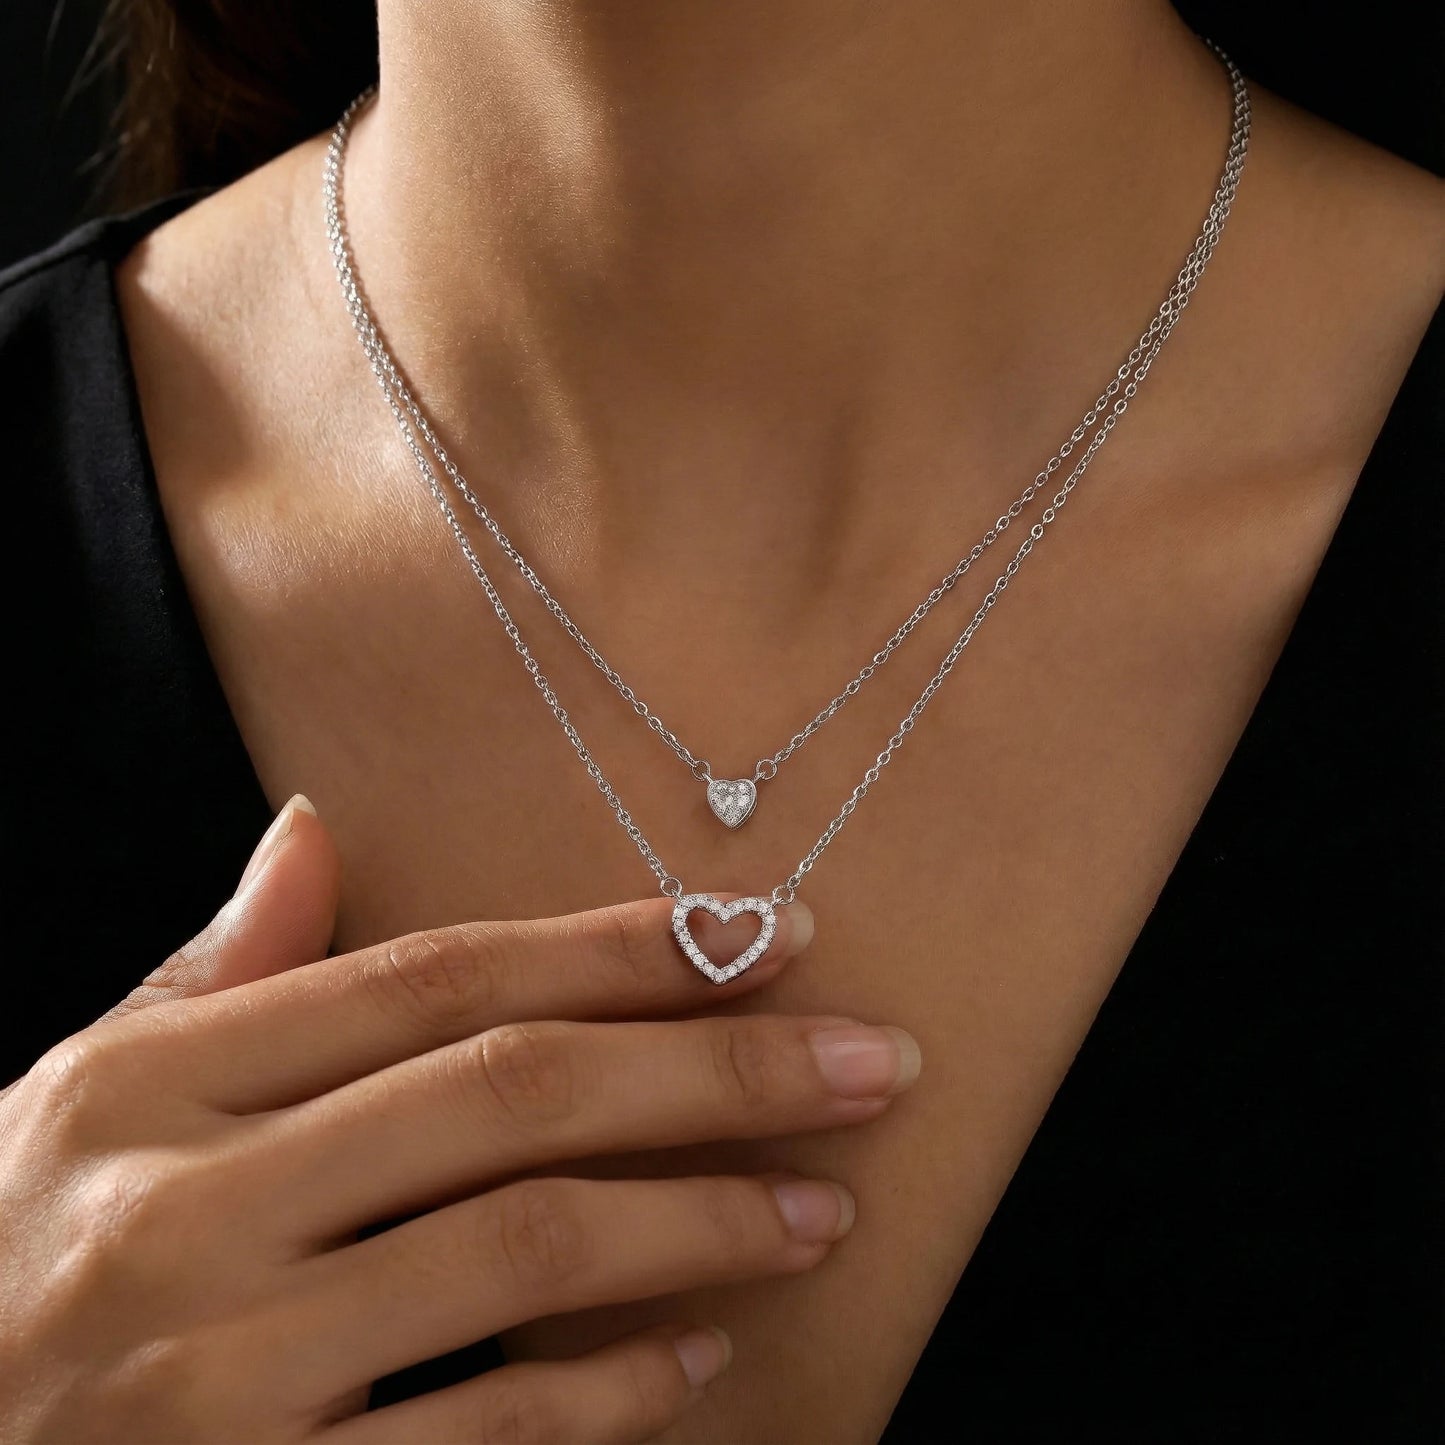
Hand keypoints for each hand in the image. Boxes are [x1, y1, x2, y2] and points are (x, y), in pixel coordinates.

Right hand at [0, 797, 920, 1443]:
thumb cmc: (0, 1276)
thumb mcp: (75, 1107)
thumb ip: (215, 977)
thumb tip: (312, 829)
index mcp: (153, 1085)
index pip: (441, 977)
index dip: (623, 949)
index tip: (767, 934)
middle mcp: (186, 1208)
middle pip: (514, 1093)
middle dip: (717, 1069)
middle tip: (869, 1059)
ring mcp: (214, 1374)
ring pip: (525, 1251)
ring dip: (703, 1222)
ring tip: (824, 1205)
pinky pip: (481, 1443)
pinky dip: (615, 1396)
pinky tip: (706, 1355)